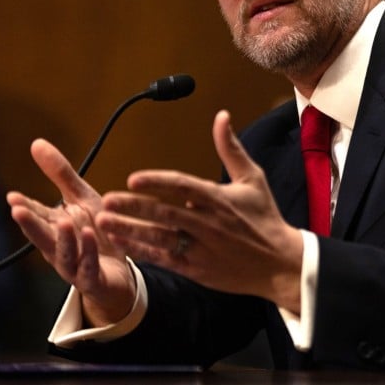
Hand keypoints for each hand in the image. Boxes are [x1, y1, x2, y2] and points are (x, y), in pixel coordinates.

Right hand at [6, 139, 136, 325]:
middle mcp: (60, 247)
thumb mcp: (83, 199)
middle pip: (42, 236)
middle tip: (17, 210)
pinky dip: (89, 253)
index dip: (25, 206)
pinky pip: (89, 268)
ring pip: (64, 254)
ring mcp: (74, 266)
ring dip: (63, 239)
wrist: (120, 273)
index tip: (12, 196)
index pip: (37, 215)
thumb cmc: (97, 233)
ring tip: (63, 222)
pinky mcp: (92, 279)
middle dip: (30, 224)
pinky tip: (90, 236)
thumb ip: (61, 175)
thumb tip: (36, 143)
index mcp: (56, 227)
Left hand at [96, 110, 304, 312]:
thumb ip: (231, 149)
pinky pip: (164, 258)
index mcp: (219, 199)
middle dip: (135, 206)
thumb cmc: (265, 218)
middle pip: (166, 213)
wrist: (280, 263)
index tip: (134, 178)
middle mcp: (208, 223)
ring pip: (160, 237)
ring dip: (131, 229)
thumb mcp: (252, 179)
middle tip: (109, 199)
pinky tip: (121, 242)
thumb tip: (221, 116)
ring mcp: (202, 248)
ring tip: (105, 221)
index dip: (158, 182)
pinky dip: (142, 250)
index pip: (184, 187)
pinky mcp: (197, 268)